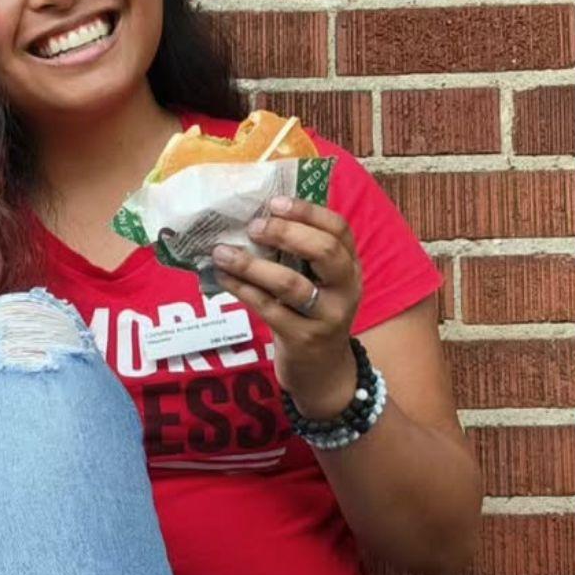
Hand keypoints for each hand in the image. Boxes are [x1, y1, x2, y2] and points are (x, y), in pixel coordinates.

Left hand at [210, 195, 363, 417]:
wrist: (323, 372)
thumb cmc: (312, 316)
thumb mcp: (320, 284)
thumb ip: (300, 255)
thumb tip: (255, 218)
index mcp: (351, 267)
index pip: (340, 230)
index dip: (308, 212)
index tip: (275, 202)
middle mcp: (346, 290)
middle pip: (324, 252)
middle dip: (286, 233)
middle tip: (253, 226)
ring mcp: (326, 317)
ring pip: (291, 284)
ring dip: (253, 265)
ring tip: (223, 252)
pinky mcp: (303, 339)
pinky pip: (268, 309)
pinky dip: (243, 289)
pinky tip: (223, 277)